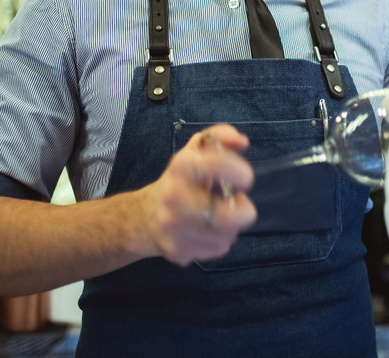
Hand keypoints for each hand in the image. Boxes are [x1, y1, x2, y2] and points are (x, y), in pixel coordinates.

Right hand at [130, 124, 256, 265]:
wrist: (143, 217)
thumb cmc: (179, 181)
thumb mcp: (195, 151)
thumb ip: (220, 137)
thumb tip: (242, 142)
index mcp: (180, 167)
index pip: (216, 165)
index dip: (239, 172)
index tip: (245, 179)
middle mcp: (173, 197)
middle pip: (226, 217)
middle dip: (242, 211)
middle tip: (236, 202)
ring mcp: (173, 227)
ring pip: (226, 236)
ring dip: (231, 227)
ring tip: (219, 215)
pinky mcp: (177, 251)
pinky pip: (217, 248)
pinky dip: (220, 240)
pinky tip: (209, 231)